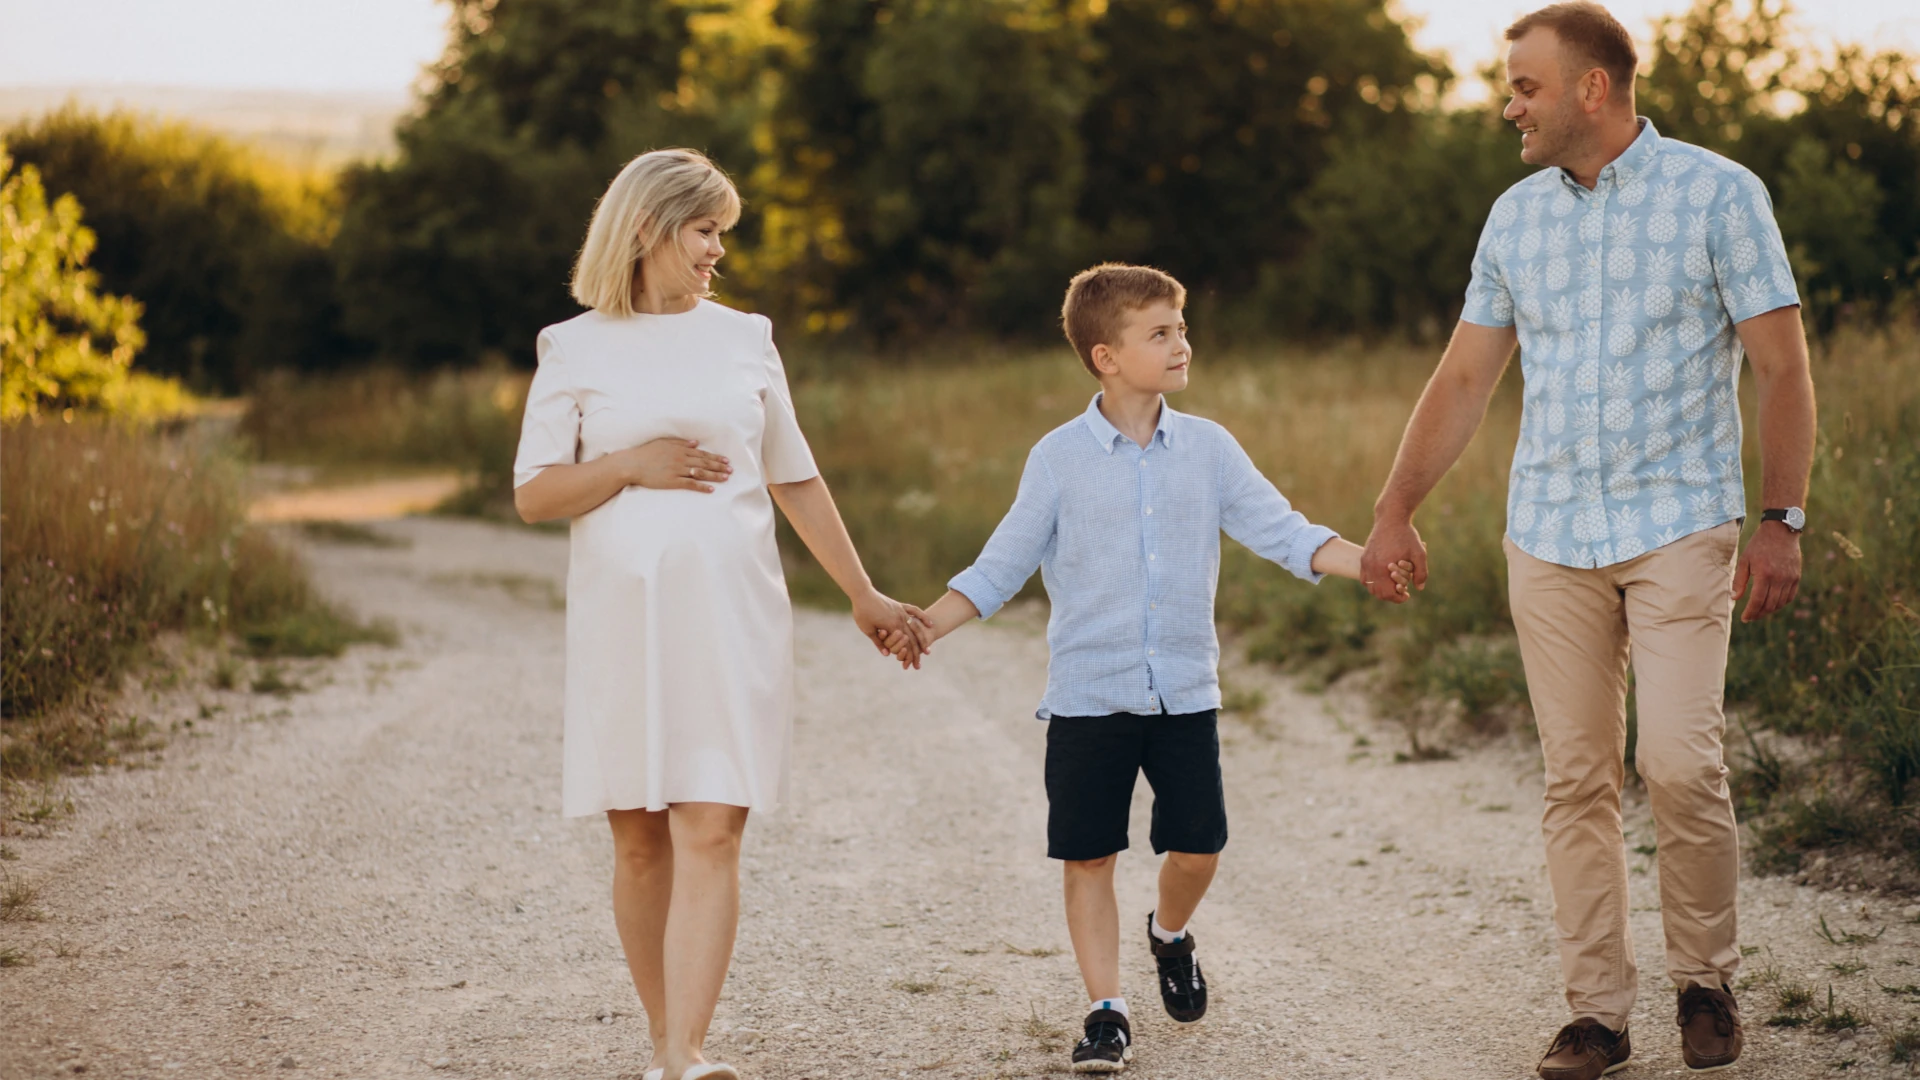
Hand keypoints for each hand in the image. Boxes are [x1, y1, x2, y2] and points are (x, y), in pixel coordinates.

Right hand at [613, 438, 731, 492]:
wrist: (632, 464)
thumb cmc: (646, 453)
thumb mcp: (663, 443)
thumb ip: (680, 443)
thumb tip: (696, 443)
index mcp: (680, 449)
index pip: (702, 454)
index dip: (715, 457)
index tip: (726, 460)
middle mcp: (681, 459)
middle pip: (704, 463)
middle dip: (719, 466)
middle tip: (731, 470)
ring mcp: (677, 470)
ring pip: (700, 473)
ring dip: (714, 475)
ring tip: (726, 478)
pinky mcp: (672, 481)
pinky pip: (690, 484)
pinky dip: (702, 486)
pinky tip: (711, 489)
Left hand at [852, 591, 929, 668]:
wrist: (862, 593)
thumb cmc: (862, 612)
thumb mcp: (868, 629)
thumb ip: (878, 642)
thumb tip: (887, 654)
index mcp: (892, 626)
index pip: (904, 644)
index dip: (909, 656)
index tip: (913, 664)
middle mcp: (900, 619)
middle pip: (912, 638)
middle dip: (917, 652)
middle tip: (921, 661)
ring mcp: (901, 611)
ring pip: (916, 627)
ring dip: (922, 639)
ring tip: (927, 649)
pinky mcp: (900, 606)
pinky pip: (915, 611)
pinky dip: (923, 617)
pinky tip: (930, 624)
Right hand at [1361, 516, 1427, 603]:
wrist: (1391, 518)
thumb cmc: (1406, 535)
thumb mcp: (1419, 553)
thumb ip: (1421, 572)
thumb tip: (1419, 588)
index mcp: (1384, 567)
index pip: (1387, 593)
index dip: (1398, 598)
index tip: (1406, 595)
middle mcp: (1372, 566)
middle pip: (1377, 593)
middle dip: (1390, 596)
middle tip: (1401, 592)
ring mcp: (1366, 562)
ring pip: (1369, 586)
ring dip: (1380, 590)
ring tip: (1392, 586)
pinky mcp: (1364, 557)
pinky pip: (1365, 577)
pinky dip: (1373, 582)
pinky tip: (1383, 578)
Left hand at [1733, 521, 1801, 621]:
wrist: (1781, 531)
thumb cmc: (1759, 545)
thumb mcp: (1744, 560)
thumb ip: (1739, 580)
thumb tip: (1734, 598)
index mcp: (1764, 574)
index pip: (1757, 601)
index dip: (1750, 612)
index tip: (1744, 618)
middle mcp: (1779, 578)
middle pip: (1770, 605)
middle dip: (1759, 613)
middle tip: (1750, 616)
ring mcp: (1790, 578)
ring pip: (1780, 603)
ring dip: (1770, 610)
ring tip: (1760, 611)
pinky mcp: (1796, 577)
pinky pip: (1790, 596)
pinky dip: (1781, 603)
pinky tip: (1773, 604)